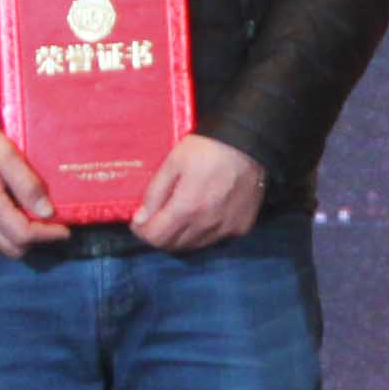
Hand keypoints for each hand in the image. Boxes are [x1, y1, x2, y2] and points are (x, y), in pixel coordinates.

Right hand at [0, 120, 71, 254]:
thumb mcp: (6, 155)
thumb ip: (27, 184)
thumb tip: (47, 211)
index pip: (24, 235)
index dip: (48, 235)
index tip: (65, 230)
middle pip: (12, 248)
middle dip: (34, 240)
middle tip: (48, 224)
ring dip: (16, 238)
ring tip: (27, 217)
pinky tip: (3, 213)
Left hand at [129, 132, 267, 252]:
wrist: (249, 143)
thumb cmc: (207, 148)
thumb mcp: (174, 162)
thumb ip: (155, 192)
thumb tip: (140, 219)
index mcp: (187, 208)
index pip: (156, 237)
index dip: (142, 232)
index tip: (139, 221)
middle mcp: (207, 225)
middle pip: (174, 246)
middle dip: (160, 234)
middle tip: (157, 218)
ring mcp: (227, 229)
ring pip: (194, 245)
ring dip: (181, 236)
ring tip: (180, 216)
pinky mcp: (241, 227)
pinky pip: (215, 239)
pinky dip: (204, 232)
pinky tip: (204, 214)